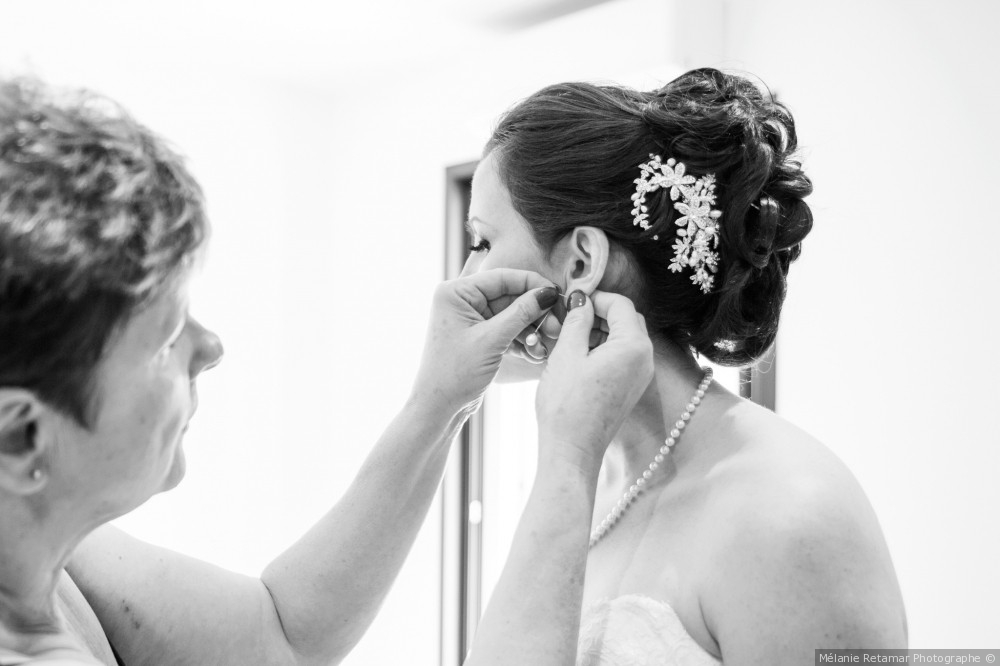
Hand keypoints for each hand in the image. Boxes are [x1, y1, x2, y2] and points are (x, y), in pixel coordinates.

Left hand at [412, 268, 558, 414]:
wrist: (439, 408)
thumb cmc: (455, 373)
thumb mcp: (492, 340)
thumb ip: (521, 313)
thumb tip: (548, 292)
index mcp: (456, 292)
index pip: (503, 278)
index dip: (533, 284)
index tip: (558, 295)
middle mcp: (463, 301)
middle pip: (511, 297)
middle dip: (535, 314)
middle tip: (556, 328)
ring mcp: (472, 319)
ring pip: (512, 315)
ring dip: (531, 330)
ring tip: (543, 348)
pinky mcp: (480, 336)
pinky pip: (507, 330)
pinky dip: (522, 341)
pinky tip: (534, 355)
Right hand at [535, 290, 653, 468]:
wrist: (572, 450)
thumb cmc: (566, 404)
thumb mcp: (567, 354)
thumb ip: (577, 321)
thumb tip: (581, 300)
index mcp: (634, 346)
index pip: (621, 305)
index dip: (595, 296)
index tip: (571, 298)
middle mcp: (645, 359)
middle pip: (627, 319)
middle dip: (600, 312)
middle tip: (570, 314)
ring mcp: (641, 376)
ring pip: (625, 338)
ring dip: (600, 330)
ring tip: (569, 333)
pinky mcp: (631, 389)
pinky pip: (623, 357)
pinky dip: (604, 348)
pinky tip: (578, 353)